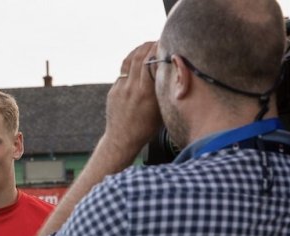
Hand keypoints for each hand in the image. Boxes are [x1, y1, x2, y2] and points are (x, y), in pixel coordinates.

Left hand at [103, 41, 162, 162]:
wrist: (122, 139)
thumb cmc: (146, 128)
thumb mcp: (161, 110)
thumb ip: (165, 90)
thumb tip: (176, 72)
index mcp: (145, 92)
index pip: (150, 61)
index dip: (158, 48)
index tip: (167, 43)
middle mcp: (131, 88)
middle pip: (139, 56)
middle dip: (149, 45)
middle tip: (159, 41)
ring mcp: (120, 88)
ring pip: (128, 60)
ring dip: (139, 50)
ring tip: (149, 47)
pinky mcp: (113, 90)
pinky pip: (123, 71)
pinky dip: (132, 63)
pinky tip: (139, 63)